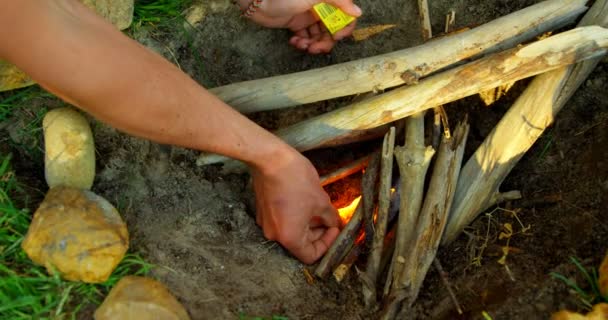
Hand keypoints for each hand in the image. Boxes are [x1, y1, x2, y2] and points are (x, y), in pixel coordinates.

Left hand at [238, 0, 361, 53]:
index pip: (345, 15)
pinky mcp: (297, 24)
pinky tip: (294, 42)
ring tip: (302, 46)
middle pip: (332, 29)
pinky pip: (307, 37)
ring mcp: (308, 16)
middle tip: (315, 49)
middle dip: (326, 41)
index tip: (335, 37)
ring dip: (313, 44)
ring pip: (319, 36)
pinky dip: (303, 42)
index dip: (344, 28)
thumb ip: (338, 1)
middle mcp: (320, 6)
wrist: (257, 1)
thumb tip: (358, 12)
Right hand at [250, 148, 339, 263]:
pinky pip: (281, 220)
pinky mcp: (262, 210)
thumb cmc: (296, 180)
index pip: (310, 256)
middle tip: (330, 218)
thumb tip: (334, 224)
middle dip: (318, 232)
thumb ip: (330, 218)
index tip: (333, 229)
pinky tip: (304, 200)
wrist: (271, 158)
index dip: (326, 244)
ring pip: (291, 231)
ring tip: (318, 207)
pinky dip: (294, 216)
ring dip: (307, 223)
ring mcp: (265, 222)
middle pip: (300, 244)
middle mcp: (274, 235)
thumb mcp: (321, 201)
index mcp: (289, 237)